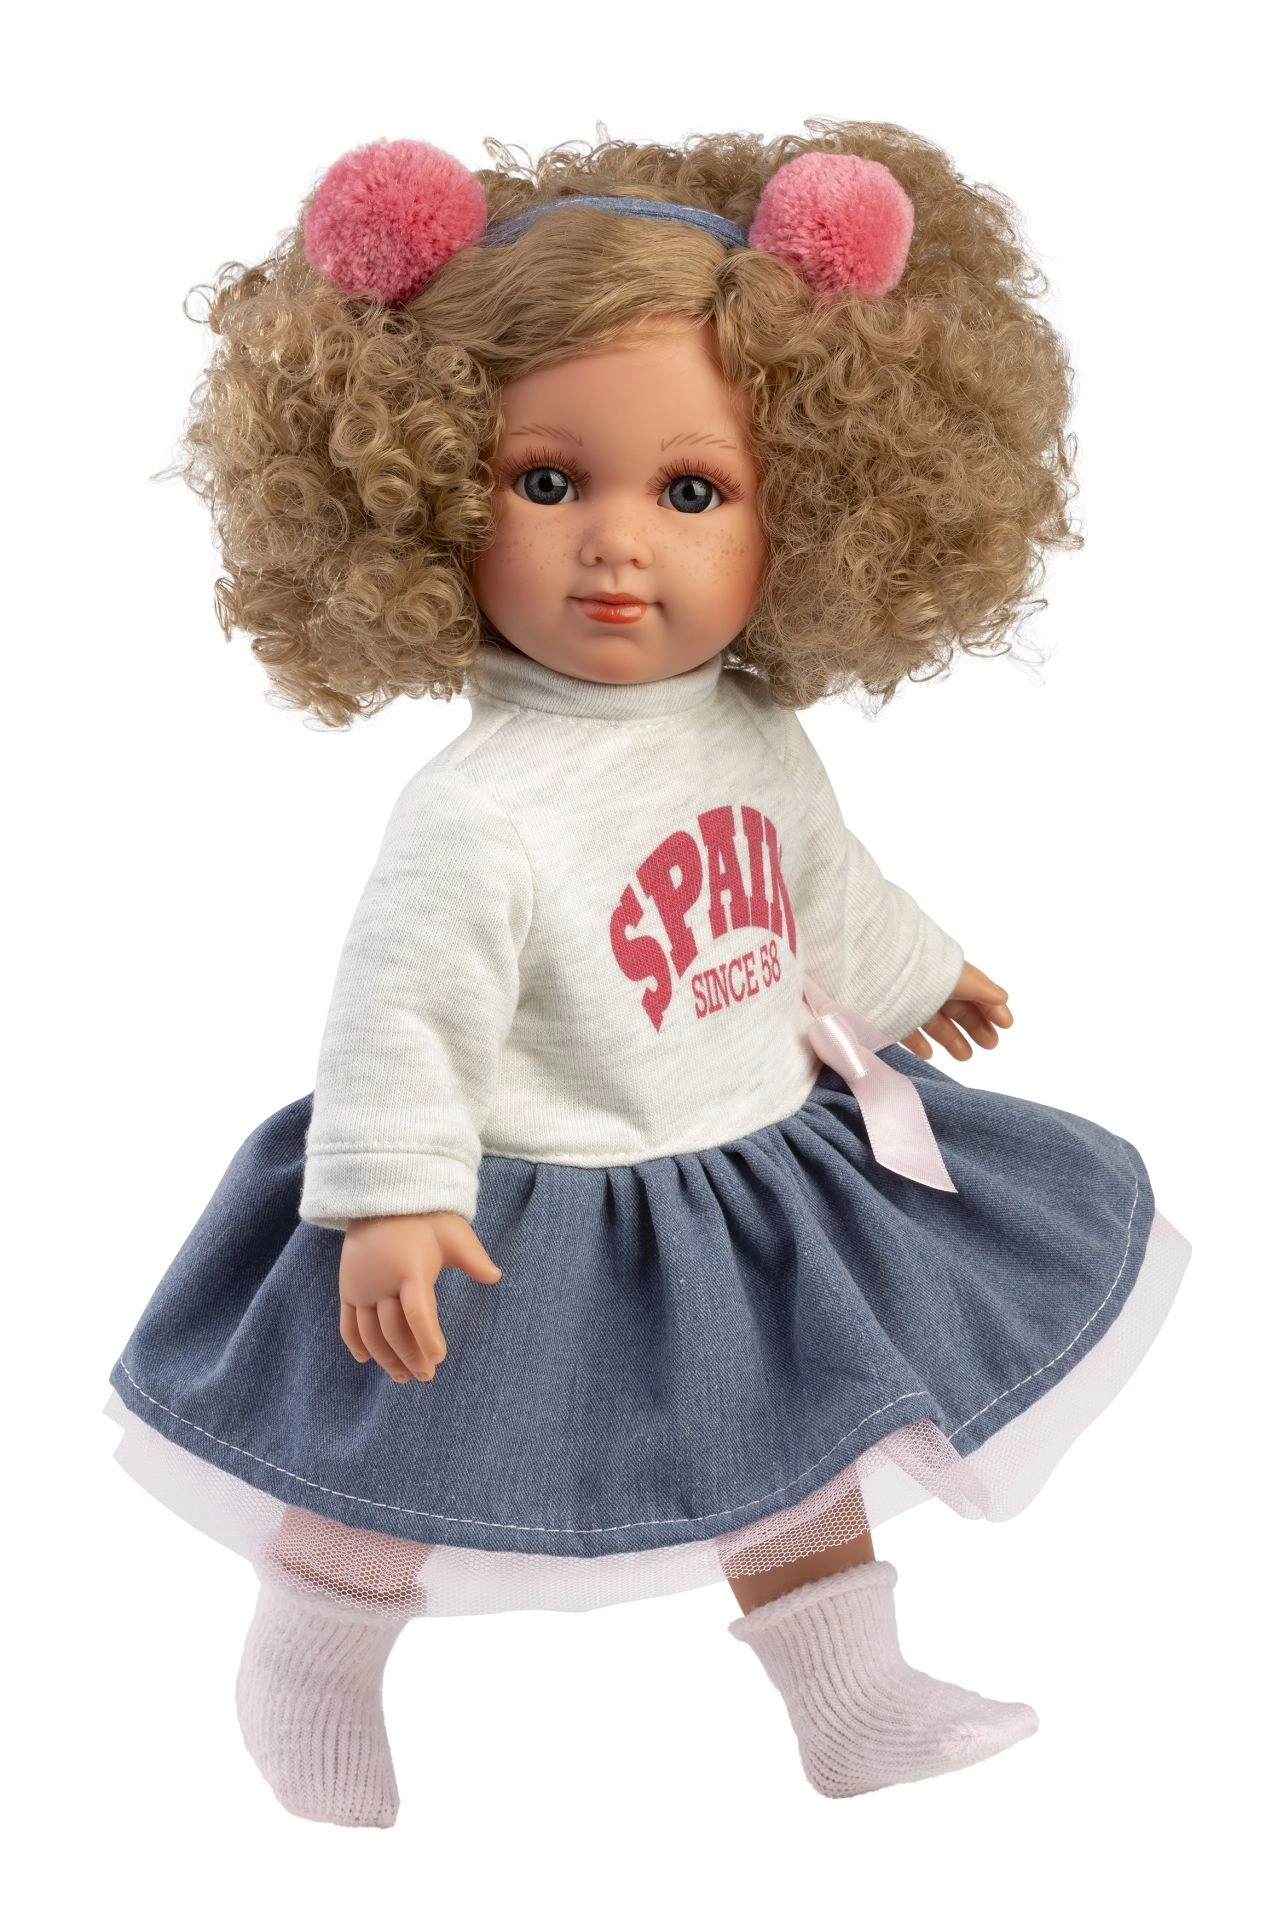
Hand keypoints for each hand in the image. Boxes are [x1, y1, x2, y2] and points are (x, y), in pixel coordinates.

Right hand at [338, 1212, 501, 1383]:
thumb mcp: (454, 1233)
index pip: (418, 1313)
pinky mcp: (347, 1288)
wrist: (380, 1198)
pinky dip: (356, 1344)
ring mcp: (361, 1287)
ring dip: (386, 1358)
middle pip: (394, 1330)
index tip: (439, 1359)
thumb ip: (474, 1259)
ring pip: (370, 1333)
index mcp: (411, 1269)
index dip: (427, 1338)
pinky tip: (367, 1360)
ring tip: (402, 1376)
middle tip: (426, 1375)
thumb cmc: (425, 1218)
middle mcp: (381, 1282)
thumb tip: (496, 1277)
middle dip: (411, 1357)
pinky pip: (348, 1323)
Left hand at [898, 960, 1012, 1062]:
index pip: (975, 989)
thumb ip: (978, 988)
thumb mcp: (952, 977)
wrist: (866, 967)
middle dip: (976, 1024)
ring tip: (966, 1056)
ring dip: (952, 1038)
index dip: (991, 1006)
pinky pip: (907, 1030)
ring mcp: (908, 999)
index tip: (1007, 1025)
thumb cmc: (914, 969)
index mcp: (946, 971)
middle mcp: (928, 984)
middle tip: (991, 1044)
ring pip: (935, 1021)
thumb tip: (1002, 997)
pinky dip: (919, 1042)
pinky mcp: (887, 1015)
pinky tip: (929, 1055)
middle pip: (957, 1006)